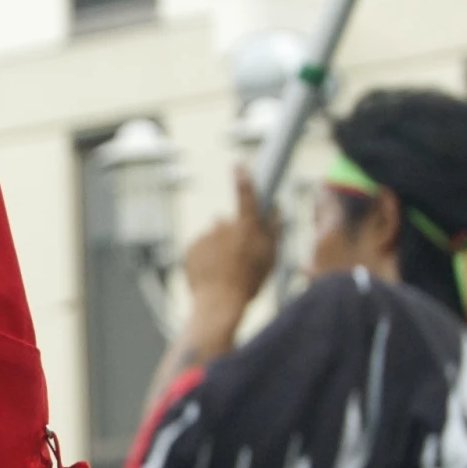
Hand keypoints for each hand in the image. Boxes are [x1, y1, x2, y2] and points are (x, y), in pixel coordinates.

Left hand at [179, 170, 277, 333]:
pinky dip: (204, 256)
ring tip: (224, 270)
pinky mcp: (190, 247)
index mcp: (246, 226)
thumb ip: (274, 230)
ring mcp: (204, 236)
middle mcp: (223, 226)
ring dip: (217, 247)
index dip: (243, 178)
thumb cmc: (248, 283)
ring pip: (213, 236)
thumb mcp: (270, 258)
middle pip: (228, 223)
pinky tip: (211, 272)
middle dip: (232, 234)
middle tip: (238, 258)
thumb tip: (275, 210)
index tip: (238, 165)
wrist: (217, 302)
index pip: (246, 195)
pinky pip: (200, 247)